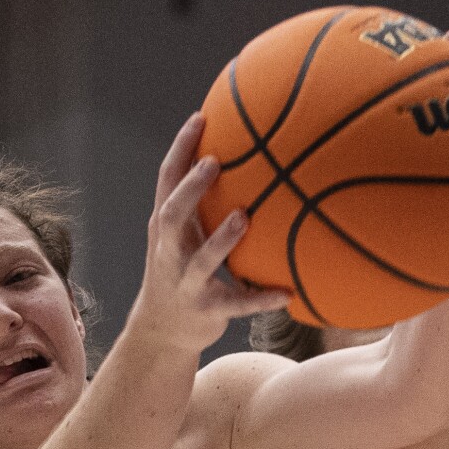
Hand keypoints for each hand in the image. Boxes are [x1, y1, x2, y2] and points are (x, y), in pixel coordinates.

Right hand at [126, 114, 291, 350]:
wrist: (162, 330)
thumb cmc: (179, 270)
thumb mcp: (180, 235)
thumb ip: (198, 203)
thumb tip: (239, 157)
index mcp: (164, 228)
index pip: (166, 181)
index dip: (180, 149)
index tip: (199, 118)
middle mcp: (169, 252)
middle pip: (172, 214)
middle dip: (190, 188)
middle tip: (214, 162)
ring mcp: (186, 283)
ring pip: (201, 260)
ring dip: (221, 239)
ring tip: (243, 217)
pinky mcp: (206, 311)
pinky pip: (236, 304)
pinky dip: (259, 299)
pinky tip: (286, 294)